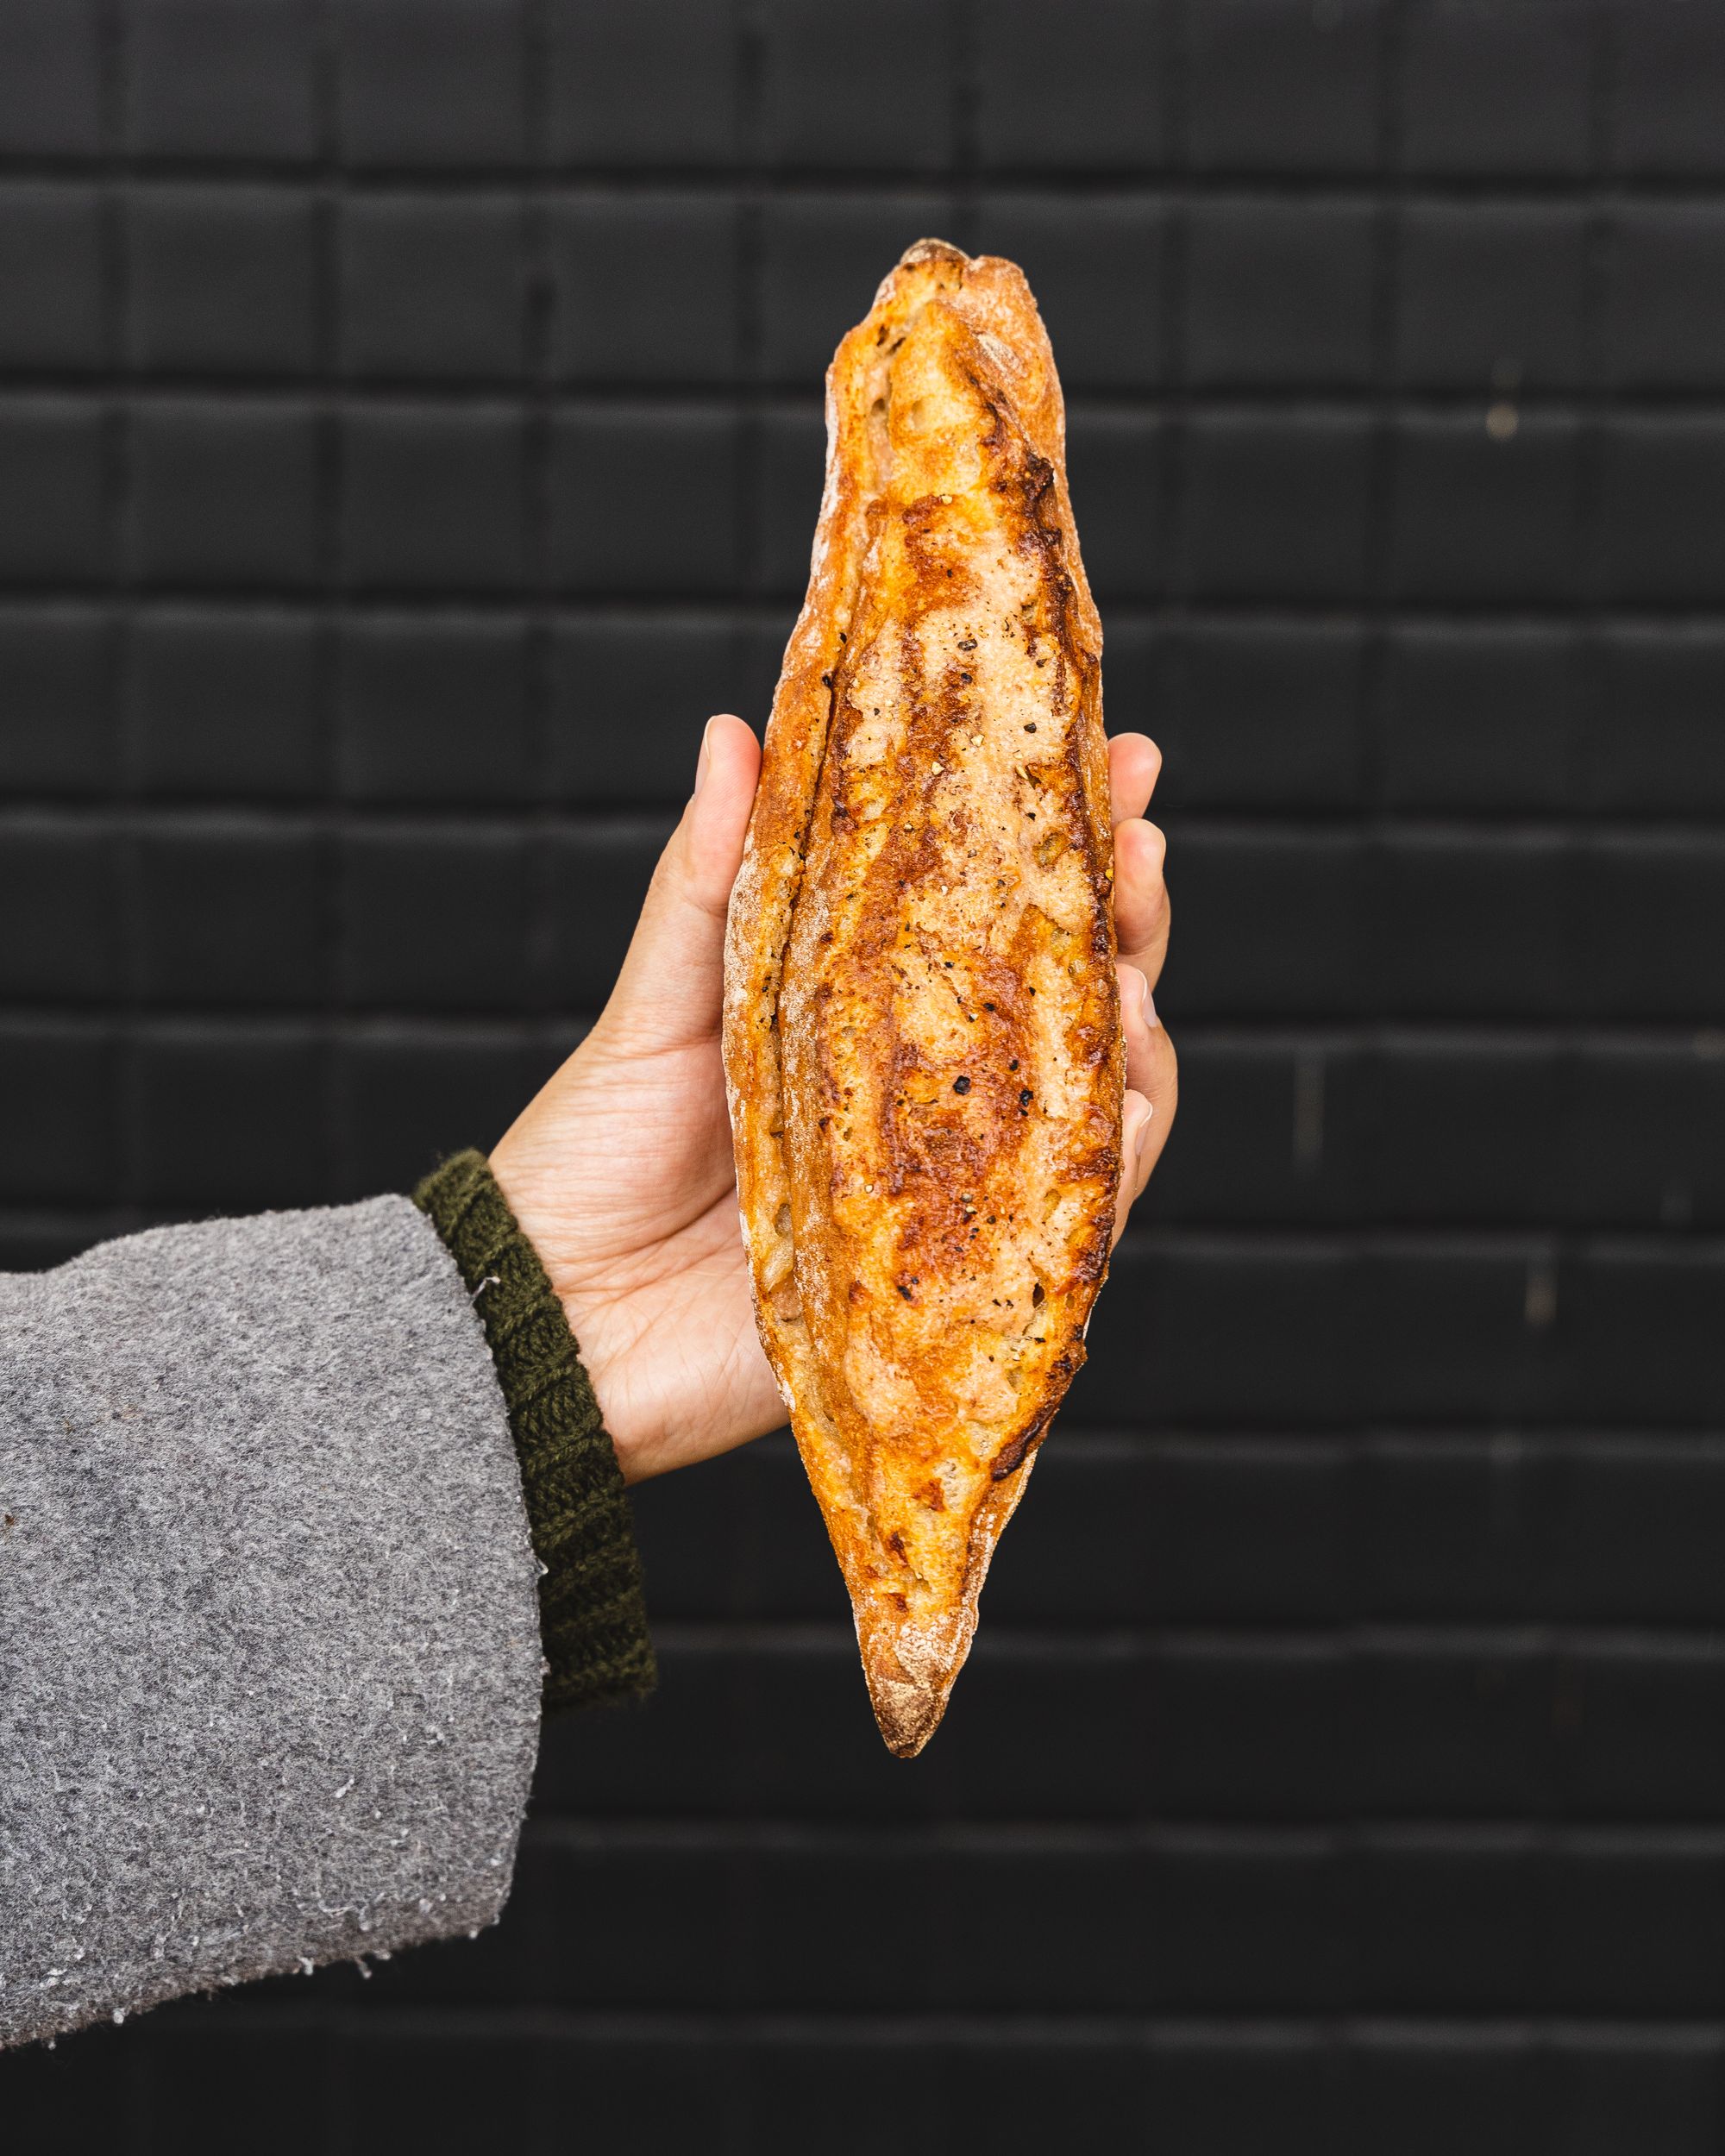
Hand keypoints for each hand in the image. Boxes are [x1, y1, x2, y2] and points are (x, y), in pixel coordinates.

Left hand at [490, 717, 1175, 1484]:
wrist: (549, 1320)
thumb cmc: (590, 1159)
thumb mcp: (654, 1003)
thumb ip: (710, 879)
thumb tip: (736, 733)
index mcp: (865, 1014)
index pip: (992, 913)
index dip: (1065, 839)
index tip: (1122, 758)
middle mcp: (927, 1096)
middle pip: (1070, 996)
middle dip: (1128, 914)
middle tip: (1139, 846)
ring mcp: (952, 1189)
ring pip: (1092, 1100)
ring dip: (1139, 1028)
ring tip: (1133, 964)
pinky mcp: (957, 1286)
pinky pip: (1070, 1225)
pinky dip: (1120, 1163)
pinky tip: (1129, 1101)